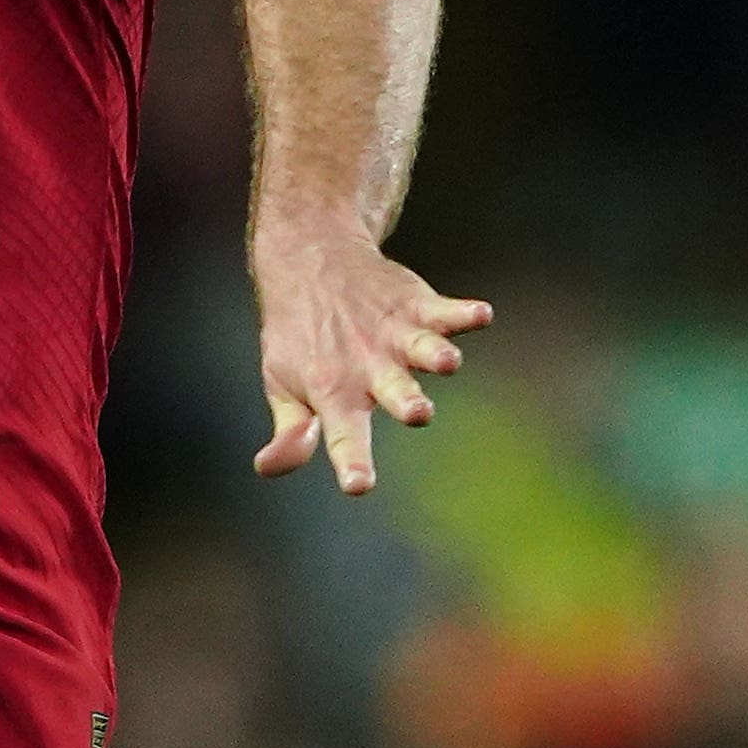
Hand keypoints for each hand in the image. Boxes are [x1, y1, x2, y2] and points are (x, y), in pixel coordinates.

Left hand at [250, 224, 488, 494]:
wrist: (310, 262)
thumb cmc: (298, 337)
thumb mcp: (281, 385)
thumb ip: (288, 432)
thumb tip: (267, 468)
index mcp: (334, 395)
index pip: (343, 436)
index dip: (352, 462)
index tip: (360, 485)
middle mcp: (367, 366)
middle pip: (394, 390)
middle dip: (408, 402)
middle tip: (419, 413)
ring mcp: (394, 335)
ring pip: (422, 349)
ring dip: (437, 354)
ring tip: (449, 361)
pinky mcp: (416, 307)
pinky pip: (445, 310)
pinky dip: (463, 313)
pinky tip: (480, 314)